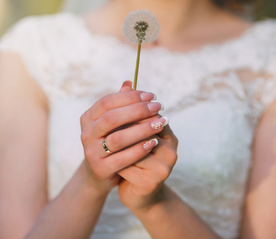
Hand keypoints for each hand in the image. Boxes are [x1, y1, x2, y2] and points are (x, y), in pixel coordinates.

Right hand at [80, 81, 164, 194]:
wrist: (99, 175)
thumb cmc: (110, 143)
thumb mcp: (113, 124)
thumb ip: (120, 104)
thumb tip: (130, 82)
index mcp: (88, 118)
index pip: (107, 102)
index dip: (129, 97)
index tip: (151, 96)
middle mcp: (86, 134)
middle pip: (112, 118)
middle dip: (137, 110)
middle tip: (159, 107)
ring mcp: (91, 152)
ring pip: (118, 138)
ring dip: (142, 129)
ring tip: (161, 123)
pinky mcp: (100, 169)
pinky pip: (122, 158)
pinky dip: (139, 149)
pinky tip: (154, 142)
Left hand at [116, 82, 177, 212]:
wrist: (140, 193)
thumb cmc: (135, 157)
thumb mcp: (133, 133)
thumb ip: (129, 110)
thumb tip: (126, 83)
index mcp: (169, 135)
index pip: (151, 115)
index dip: (131, 108)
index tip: (112, 106)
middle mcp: (171, 151)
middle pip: (146, 129)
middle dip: (125, 123)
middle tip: (104, 120)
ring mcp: (163, 168)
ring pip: (136, 148)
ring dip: (119, 141)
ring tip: (104, 137)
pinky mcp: (150, 183)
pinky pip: (128, 166)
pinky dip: (117, 159)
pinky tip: (107, 156)